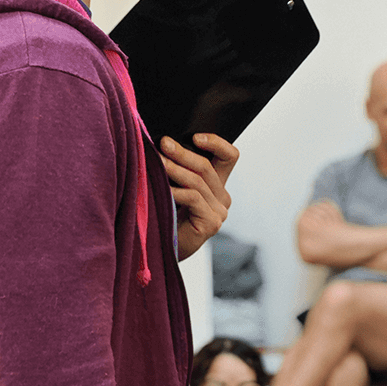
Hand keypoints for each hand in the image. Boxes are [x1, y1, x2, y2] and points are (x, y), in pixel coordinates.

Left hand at [161, 134, 238, 260]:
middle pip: (207, 166)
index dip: (216, 142)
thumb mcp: (173, 187)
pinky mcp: (212, 223)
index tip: (195, 135)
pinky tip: (163, 188)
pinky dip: (176, 190)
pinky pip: (193, 198)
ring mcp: (219, 212)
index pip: (229, 156)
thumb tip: (164, 143)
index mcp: (217, 185)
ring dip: (175, 169)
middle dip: (183, 152)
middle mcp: (222, 197)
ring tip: (157, 162)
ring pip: (198, 181)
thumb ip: (177, 169)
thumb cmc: (163, 216)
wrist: (160, 250)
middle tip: (163, 144)